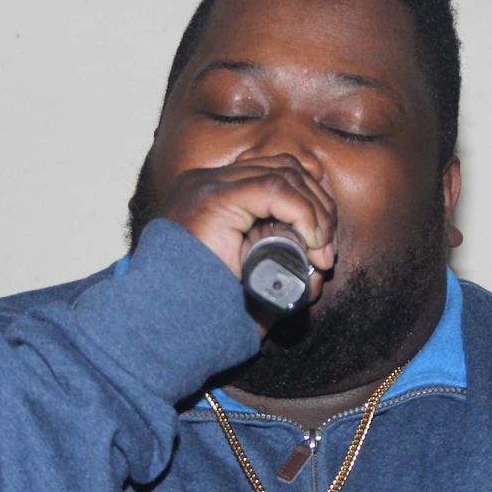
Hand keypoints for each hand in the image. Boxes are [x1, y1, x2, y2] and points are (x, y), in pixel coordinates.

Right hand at [158, 155, 337, 295]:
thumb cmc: (203, 309)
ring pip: (285, 174)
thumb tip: (318, 268)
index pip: (275, 174)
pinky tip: (312, 243)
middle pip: (284, 168)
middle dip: (318, 206)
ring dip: (315, 212)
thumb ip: (277, 271)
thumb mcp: (249, 284)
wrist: (163, 322)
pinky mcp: (214, 198)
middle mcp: (208, 182)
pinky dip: (303, 214)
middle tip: (327, 251)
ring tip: (322, 252)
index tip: (323, 244)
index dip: (309, 203)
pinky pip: (275, 190)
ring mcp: (208, 186)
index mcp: (213, 195)